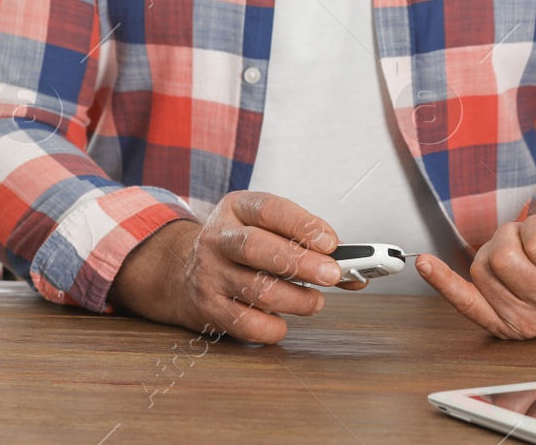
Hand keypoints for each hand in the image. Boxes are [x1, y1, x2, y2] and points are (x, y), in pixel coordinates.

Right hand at [108, 191, 363, 343]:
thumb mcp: (265, 229)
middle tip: (332, 275)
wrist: (179, 271)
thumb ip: (307, 245)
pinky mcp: (208, 308)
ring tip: (315, 301)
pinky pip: (245, 323)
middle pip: (257, 248)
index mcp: (236, 209)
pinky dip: (273, 326)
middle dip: (301, 263)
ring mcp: (209, 274)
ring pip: (256, 289)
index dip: (301, 224)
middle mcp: (218, 238)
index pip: (268, 209)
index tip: (330, 241)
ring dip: (295, 299)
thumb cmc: (238, 249)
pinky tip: (283, 321)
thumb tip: (356, 273)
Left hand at [417, 180, 535, 338]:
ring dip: (493, 252)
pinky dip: (443, 283)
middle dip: (510, 237)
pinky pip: (465, 302)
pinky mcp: (501, 324)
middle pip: (502, 258)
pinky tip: (425, 264)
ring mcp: (527, 320)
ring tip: (519, 256)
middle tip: (528, 241)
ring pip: (482, 270)